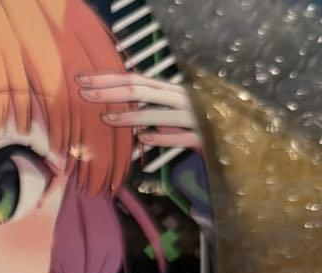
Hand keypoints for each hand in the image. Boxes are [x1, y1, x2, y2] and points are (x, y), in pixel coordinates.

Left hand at [77, 72, 202, 151]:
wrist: (242, 138)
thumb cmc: (204, 126)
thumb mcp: (176, 115)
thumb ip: (154, 111)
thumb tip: (125, 113)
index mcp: (173, 90)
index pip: (136, 81)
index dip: (109, 80)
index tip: (82, 80)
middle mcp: (182, 97)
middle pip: (140, 90)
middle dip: (109, 91)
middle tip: (82, 92)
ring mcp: (193, 115)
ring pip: (157, 113)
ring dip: (130, 116)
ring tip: (106, 118)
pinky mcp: (204, 135)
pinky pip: (180, 136)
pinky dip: (162, 137)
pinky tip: (144, 139)